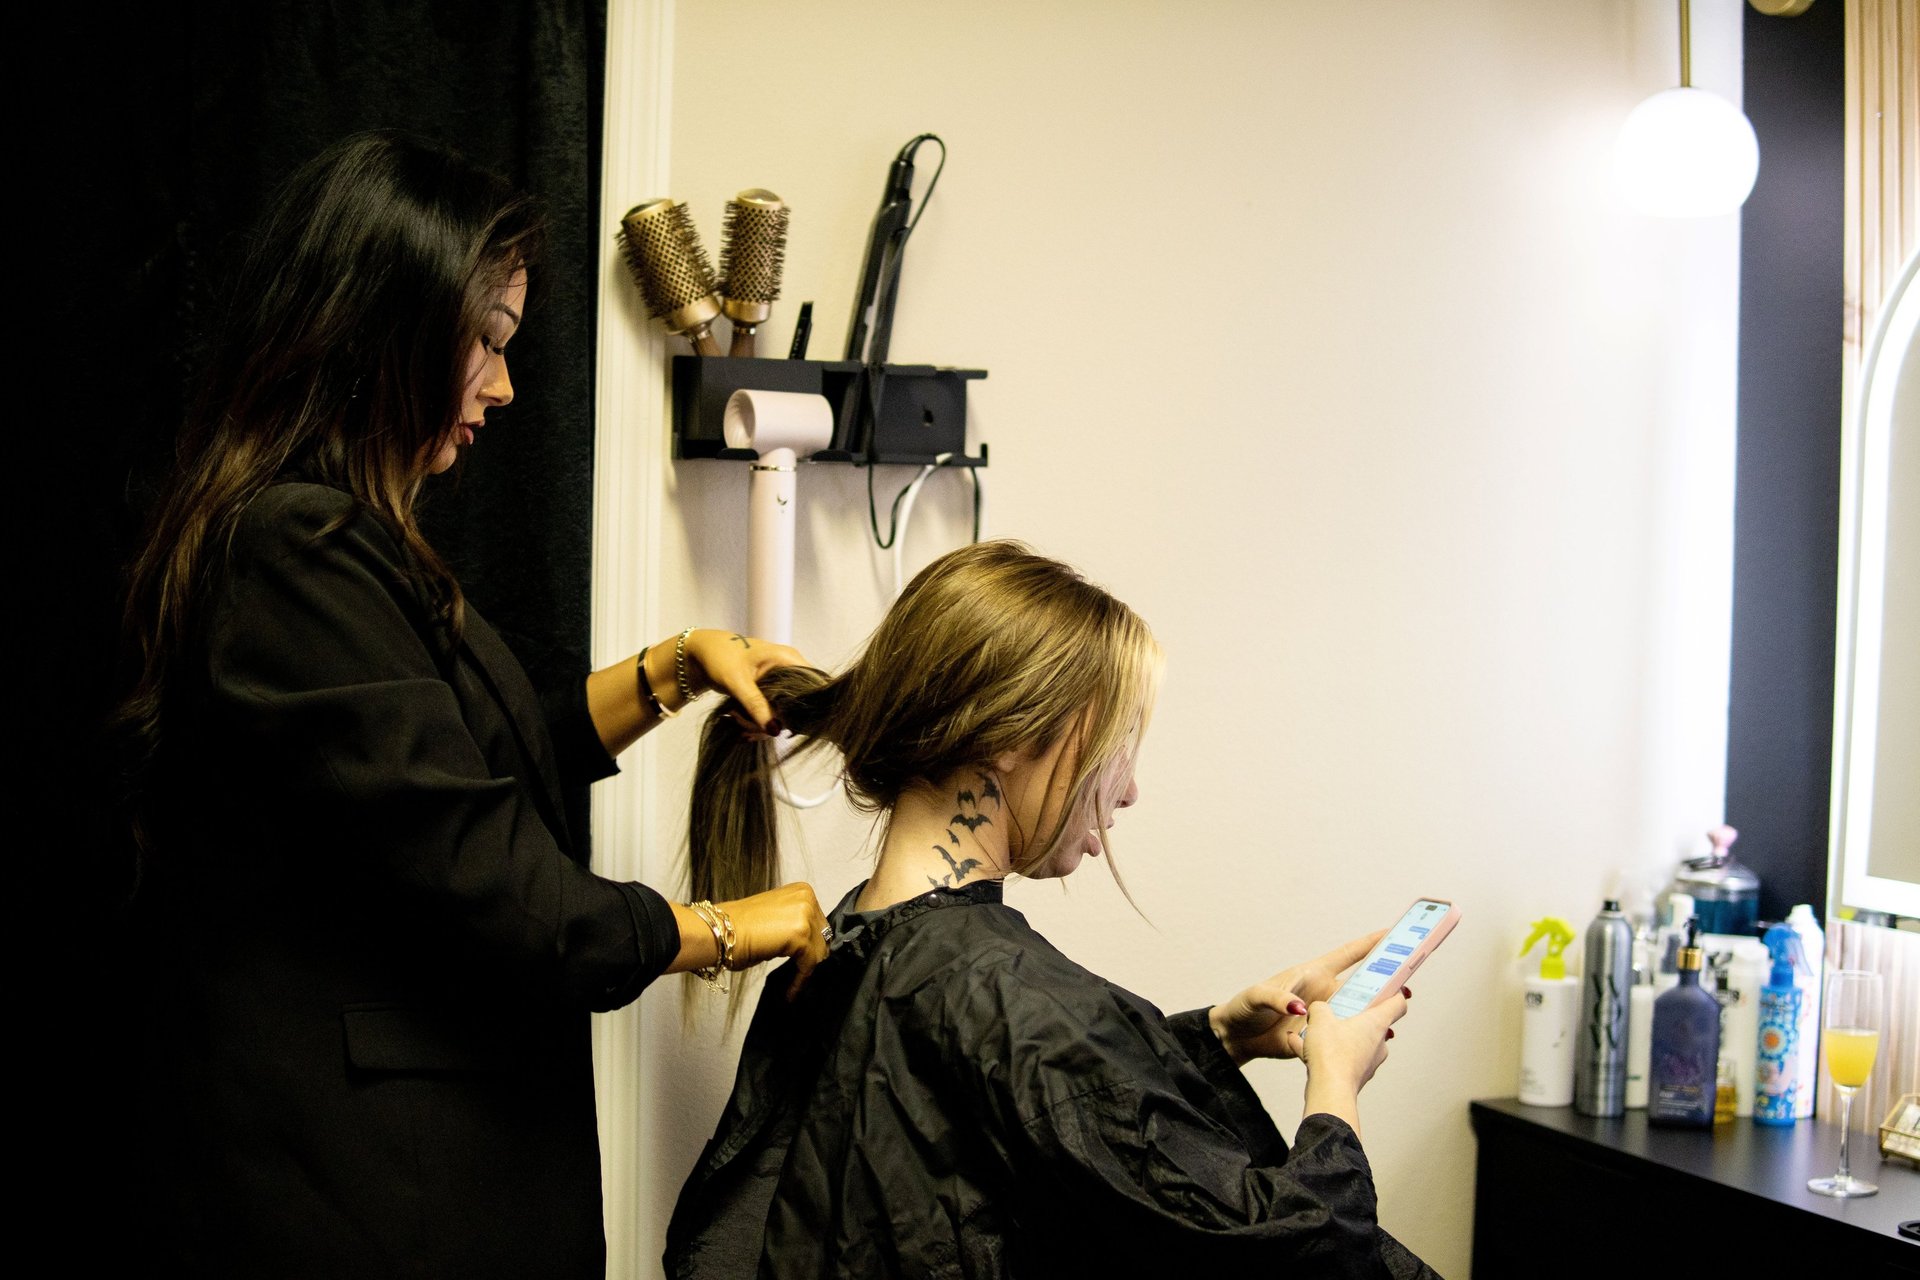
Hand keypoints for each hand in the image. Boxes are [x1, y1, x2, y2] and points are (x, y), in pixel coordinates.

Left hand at [679, 629, 806, 730]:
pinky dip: (756, 721)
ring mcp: (780, 682)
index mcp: (788, 659)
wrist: (701, 653)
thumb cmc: (719, 657)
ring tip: (735, 717)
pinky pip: (772, 713)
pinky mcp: (770, 693)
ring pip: (782, 713)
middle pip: (796, 706)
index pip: (812, 686)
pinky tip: (738, 721)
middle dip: (771, 721)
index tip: (779, 723)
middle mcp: (789, 670)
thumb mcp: (737, 682)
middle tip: (745, 725)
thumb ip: (756, 705)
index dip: (802, 708)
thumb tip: (774, 730)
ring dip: (759, 723)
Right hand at [718, 882, 832, 996]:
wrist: (718, 932)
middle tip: (797, 975)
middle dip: (811, 957)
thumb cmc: (736, 928)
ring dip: (805, 970)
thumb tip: (806, 945)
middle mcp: (807, 898)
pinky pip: (810, 965)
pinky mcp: (802, 935)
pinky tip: (789, 993)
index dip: (811, 945)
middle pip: (822, 937)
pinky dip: (799, 981)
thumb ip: (793, 924)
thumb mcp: (774, 918)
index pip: (818, 923)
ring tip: (791, 986)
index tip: (804, 963)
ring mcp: (806, 915)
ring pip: (819, 952)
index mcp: (801, 891)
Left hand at [1207, 930, 1388, 1064]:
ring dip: (1378, 1014)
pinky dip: (1362, 1039)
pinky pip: (1346, 1036)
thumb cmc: (1245, 1007)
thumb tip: (1301, 1007)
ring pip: (1359, 1012)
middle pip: (1362, 985)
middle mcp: (1324, 993)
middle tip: (1407, 986)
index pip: (1348, 955)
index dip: (1371, 943)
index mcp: (1312, 974)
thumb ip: (1278, 998)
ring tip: (1395, 1018)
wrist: (1237, 1037)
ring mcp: (1325, 1015)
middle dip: (1386, 982)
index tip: (1394, 933)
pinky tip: (1376, 1042)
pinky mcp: (1322, 1037)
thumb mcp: (1258, 996)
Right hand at [1298, 991, 1407, 1137]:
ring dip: (1337, 1036)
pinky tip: (1301, 1048)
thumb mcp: (1320, 1018)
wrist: (1329, 1091)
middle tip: (1340, 1009)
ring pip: (1354, 1042)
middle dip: (1356, 1016)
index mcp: (1376, 1023)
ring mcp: (1369, 1062)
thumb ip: (1320, 1008)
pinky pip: (1341, 1059)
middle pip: (1374, 1024)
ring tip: (1313, 1032)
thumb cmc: (1332, 1055)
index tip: (1391, 987)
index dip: (1395, 992)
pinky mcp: (1356, 1076)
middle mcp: (1378, 1043)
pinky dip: (1326, 1054)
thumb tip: (1319, 1009)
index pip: (1398, 1004)